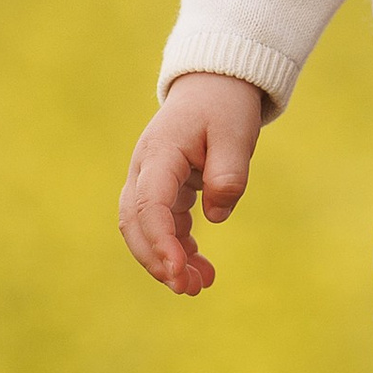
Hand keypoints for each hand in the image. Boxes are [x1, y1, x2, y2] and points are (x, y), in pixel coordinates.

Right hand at [118, 71, 268, 294]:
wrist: (215, 83)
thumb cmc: (225, 106)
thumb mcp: (237, 133)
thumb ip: (228, 174)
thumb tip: (216, 217)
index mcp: (160, 152)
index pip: (148, 204)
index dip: (160, 241)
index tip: (179, 270)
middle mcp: (146, 169)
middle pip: (135, 223)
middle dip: (157, 260)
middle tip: (188, 288)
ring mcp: (151, 179)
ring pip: (146, 229)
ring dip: (166, 260)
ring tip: (198, 286)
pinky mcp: (164, 189)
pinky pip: (164, 225)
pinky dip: (178, 249)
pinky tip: (201, 269)